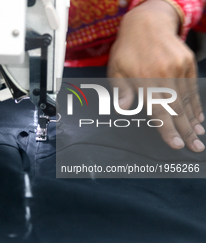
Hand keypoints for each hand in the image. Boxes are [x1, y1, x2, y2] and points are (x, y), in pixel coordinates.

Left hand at [108, 0, 204, 151]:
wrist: (147, 23)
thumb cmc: (127, 49)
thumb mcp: (116, 68)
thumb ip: (121, 89)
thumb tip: (123, 108)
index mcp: (145, 80)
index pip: (158, 110)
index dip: (167, 129)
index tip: (176, 144)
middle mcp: (165, 75)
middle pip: (177, 109)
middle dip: (186, 131)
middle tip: (194, 148)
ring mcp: (179, 69)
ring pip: (187, 100)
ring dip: (192, 120)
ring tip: (198, 136)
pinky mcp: (188, 64)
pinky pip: (192, 88)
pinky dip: (195, 104)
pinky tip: (198, 116)